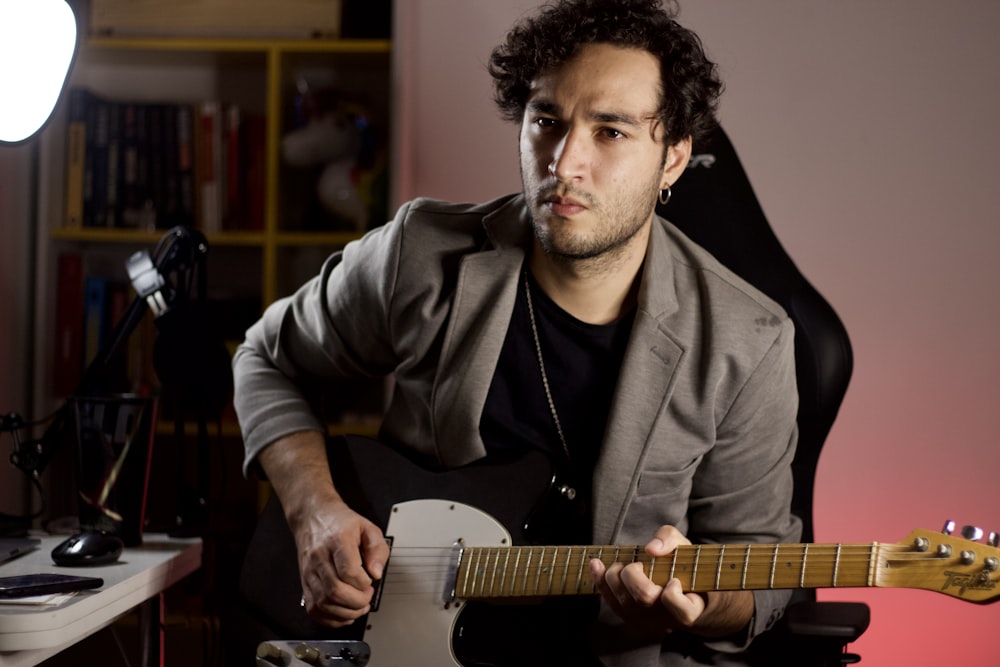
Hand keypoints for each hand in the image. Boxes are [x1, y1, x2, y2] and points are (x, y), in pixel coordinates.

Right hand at [294, 497, 390, 627]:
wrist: (313, 517)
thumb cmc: (340, 523)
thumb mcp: (367, 528)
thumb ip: (377, 549)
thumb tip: (376, 573)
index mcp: (337, 541)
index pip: (348, 570)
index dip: (363, 583)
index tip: (371, 581)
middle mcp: (319, 558)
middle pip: (335, 591)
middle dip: (357, 601)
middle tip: (367, 596)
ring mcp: (309, 572)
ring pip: (323, 603)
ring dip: (346, 612)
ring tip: (359, 606)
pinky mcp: (304, 583)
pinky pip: (314, 609)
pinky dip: (330, 618)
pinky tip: (344, 613)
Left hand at [590, 525, 706, 635]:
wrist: (679, 591)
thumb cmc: (684, 568)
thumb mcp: (684, 548)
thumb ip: (671, 540)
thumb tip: (651, 548)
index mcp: (691, 607)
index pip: (683, 611)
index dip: (673, 594)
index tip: (673, 580)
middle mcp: (668, 618)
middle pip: (645, 598)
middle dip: (633, 574)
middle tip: (638, 564)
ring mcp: (648, 621)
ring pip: (624, 603)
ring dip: (615, 576)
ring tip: (621, 564)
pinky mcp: (630, 618)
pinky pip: (611, 602)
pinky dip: (600, 580)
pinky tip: (596, 564)